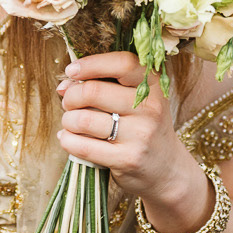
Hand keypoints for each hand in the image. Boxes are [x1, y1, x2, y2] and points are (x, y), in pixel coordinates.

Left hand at [58, 50, 208, 231]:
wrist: (167, 169)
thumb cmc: (142, 127)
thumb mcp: (136, 100)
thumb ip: (105, 85)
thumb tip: (65, 85)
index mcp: (154, 86)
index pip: (122, 63)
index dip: (91, 64)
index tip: (72, 70)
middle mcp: (150, 108)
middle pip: (94, 91)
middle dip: (71, 97)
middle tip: (69, 103)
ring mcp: (140, 135)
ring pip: (84, 119)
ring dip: (67, 120)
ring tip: (71, 123)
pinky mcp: (127, 159)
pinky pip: (83, 146)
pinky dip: (67, 140)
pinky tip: (68, 139)